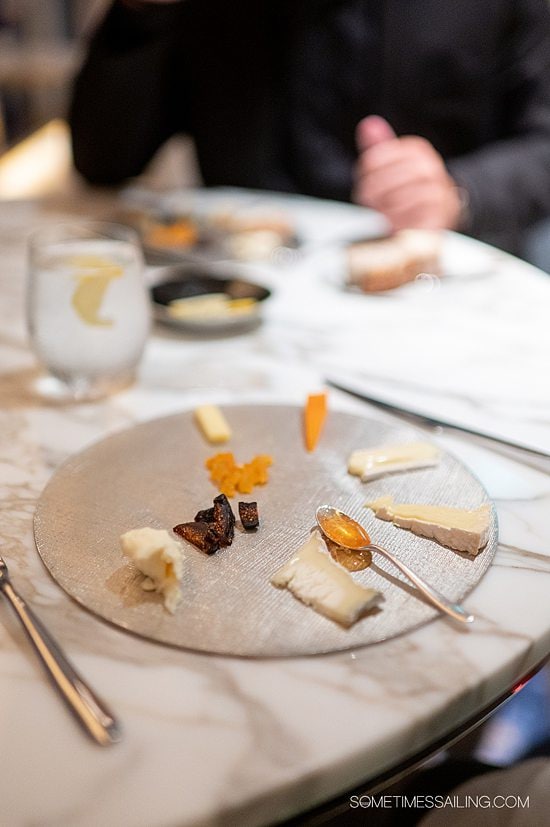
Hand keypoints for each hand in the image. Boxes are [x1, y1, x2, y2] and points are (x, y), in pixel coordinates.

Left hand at [354, 116, 462, 230]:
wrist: (443, 211)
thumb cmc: (411, 190)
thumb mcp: (394, 166)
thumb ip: (379, 148)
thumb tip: (368, 124)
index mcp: (416, 150)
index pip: (374, 158)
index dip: (363, 174)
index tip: (365, 183)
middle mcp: (429, 167)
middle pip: (381, 180)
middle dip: (370, 194)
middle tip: (370, 201)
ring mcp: (437, 190)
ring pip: (393, 199)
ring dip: (383, 209)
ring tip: (385, 212)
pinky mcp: (439, 213)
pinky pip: (407, 216)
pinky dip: (397, 221)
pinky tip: (396, 222)